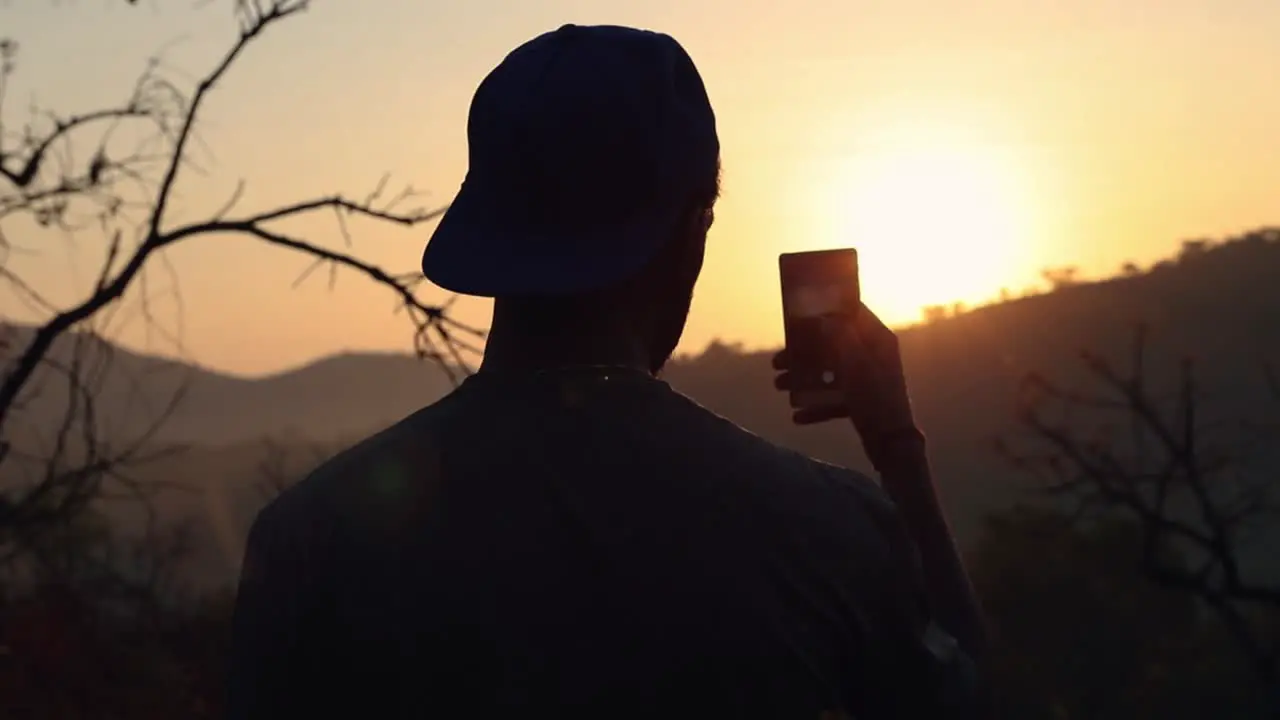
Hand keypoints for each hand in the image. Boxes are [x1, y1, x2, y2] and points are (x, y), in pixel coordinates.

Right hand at [772, 304, 919, 450]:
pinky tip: (798, 415)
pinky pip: (835, 396)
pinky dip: (817, 403)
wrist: (891, 442)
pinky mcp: (862, 400)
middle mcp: (873, 354)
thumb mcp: (855, 364)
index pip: (852, 312)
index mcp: (877, 339)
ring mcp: (867, 378)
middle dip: (803, 353)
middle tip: (777, 361)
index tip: (800, 312)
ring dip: (804, 378)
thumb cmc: (875, 398)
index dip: (827, 309)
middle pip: (832, 345)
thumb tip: (822, 318)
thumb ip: (839, 337)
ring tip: (780, 386)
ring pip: (829, 371)